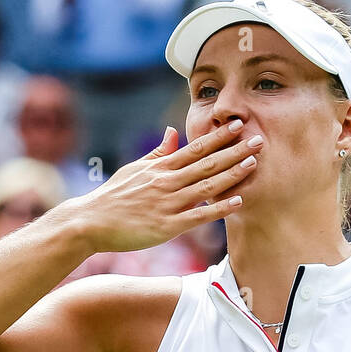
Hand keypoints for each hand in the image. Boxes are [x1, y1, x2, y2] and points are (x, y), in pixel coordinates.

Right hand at [77, 121, 263, 252]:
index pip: (196, 147)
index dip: (219, 136)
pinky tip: (238, 201)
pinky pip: (199, 216)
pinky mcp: (167, 226)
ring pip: (207, 186)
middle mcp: (167, 181)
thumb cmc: (113, 197)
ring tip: (254, 163)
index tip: (239, 125)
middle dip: (235, 150)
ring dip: (232, 174)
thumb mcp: (134, 169)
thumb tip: (173, 132)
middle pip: (208, 163)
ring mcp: (168, 203)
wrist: (91, 221)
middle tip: (259, 140)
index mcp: (161, 167)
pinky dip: (219, 208)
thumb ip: (158, 153)